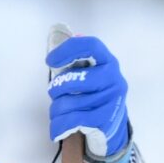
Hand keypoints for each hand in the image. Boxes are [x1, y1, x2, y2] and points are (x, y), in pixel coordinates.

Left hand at [46, 35, 128, 158]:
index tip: (50, 60)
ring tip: (60, 112)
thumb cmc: (94, 97)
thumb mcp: (91, 75)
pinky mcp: (104, 120)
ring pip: (67, 103)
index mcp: (108, 62)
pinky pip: (71, 121)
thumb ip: (80, 59)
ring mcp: (111, 100)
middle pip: (73, 79)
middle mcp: (113, 78)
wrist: (112, 128)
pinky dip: (58, 126)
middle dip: (56, 89)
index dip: (67, 50)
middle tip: (56, 94)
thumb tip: (72, 35)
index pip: (90, 46)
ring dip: (56, 110)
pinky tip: (58, 128)